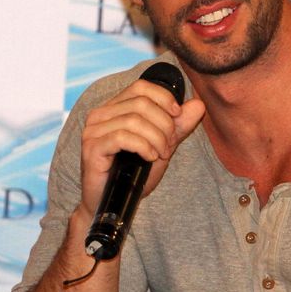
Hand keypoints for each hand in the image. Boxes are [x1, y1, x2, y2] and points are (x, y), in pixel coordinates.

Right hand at [79, 77, 204, 219]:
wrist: (116, 204)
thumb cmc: (134, 174)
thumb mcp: (162, 146)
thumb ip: (179, 126)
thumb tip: (198, 104)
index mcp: (114, 108)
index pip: (141, 87)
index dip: (164, 98)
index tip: (177, 116)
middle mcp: (100, 115)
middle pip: (141, 103)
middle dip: (164, 124)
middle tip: (169, 146)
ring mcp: (93, 130)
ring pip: (134, 120)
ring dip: (156, 138)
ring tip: (161, 154)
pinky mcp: (92, 147)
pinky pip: (123, 137)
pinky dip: (143, 146)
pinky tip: (150, 158)